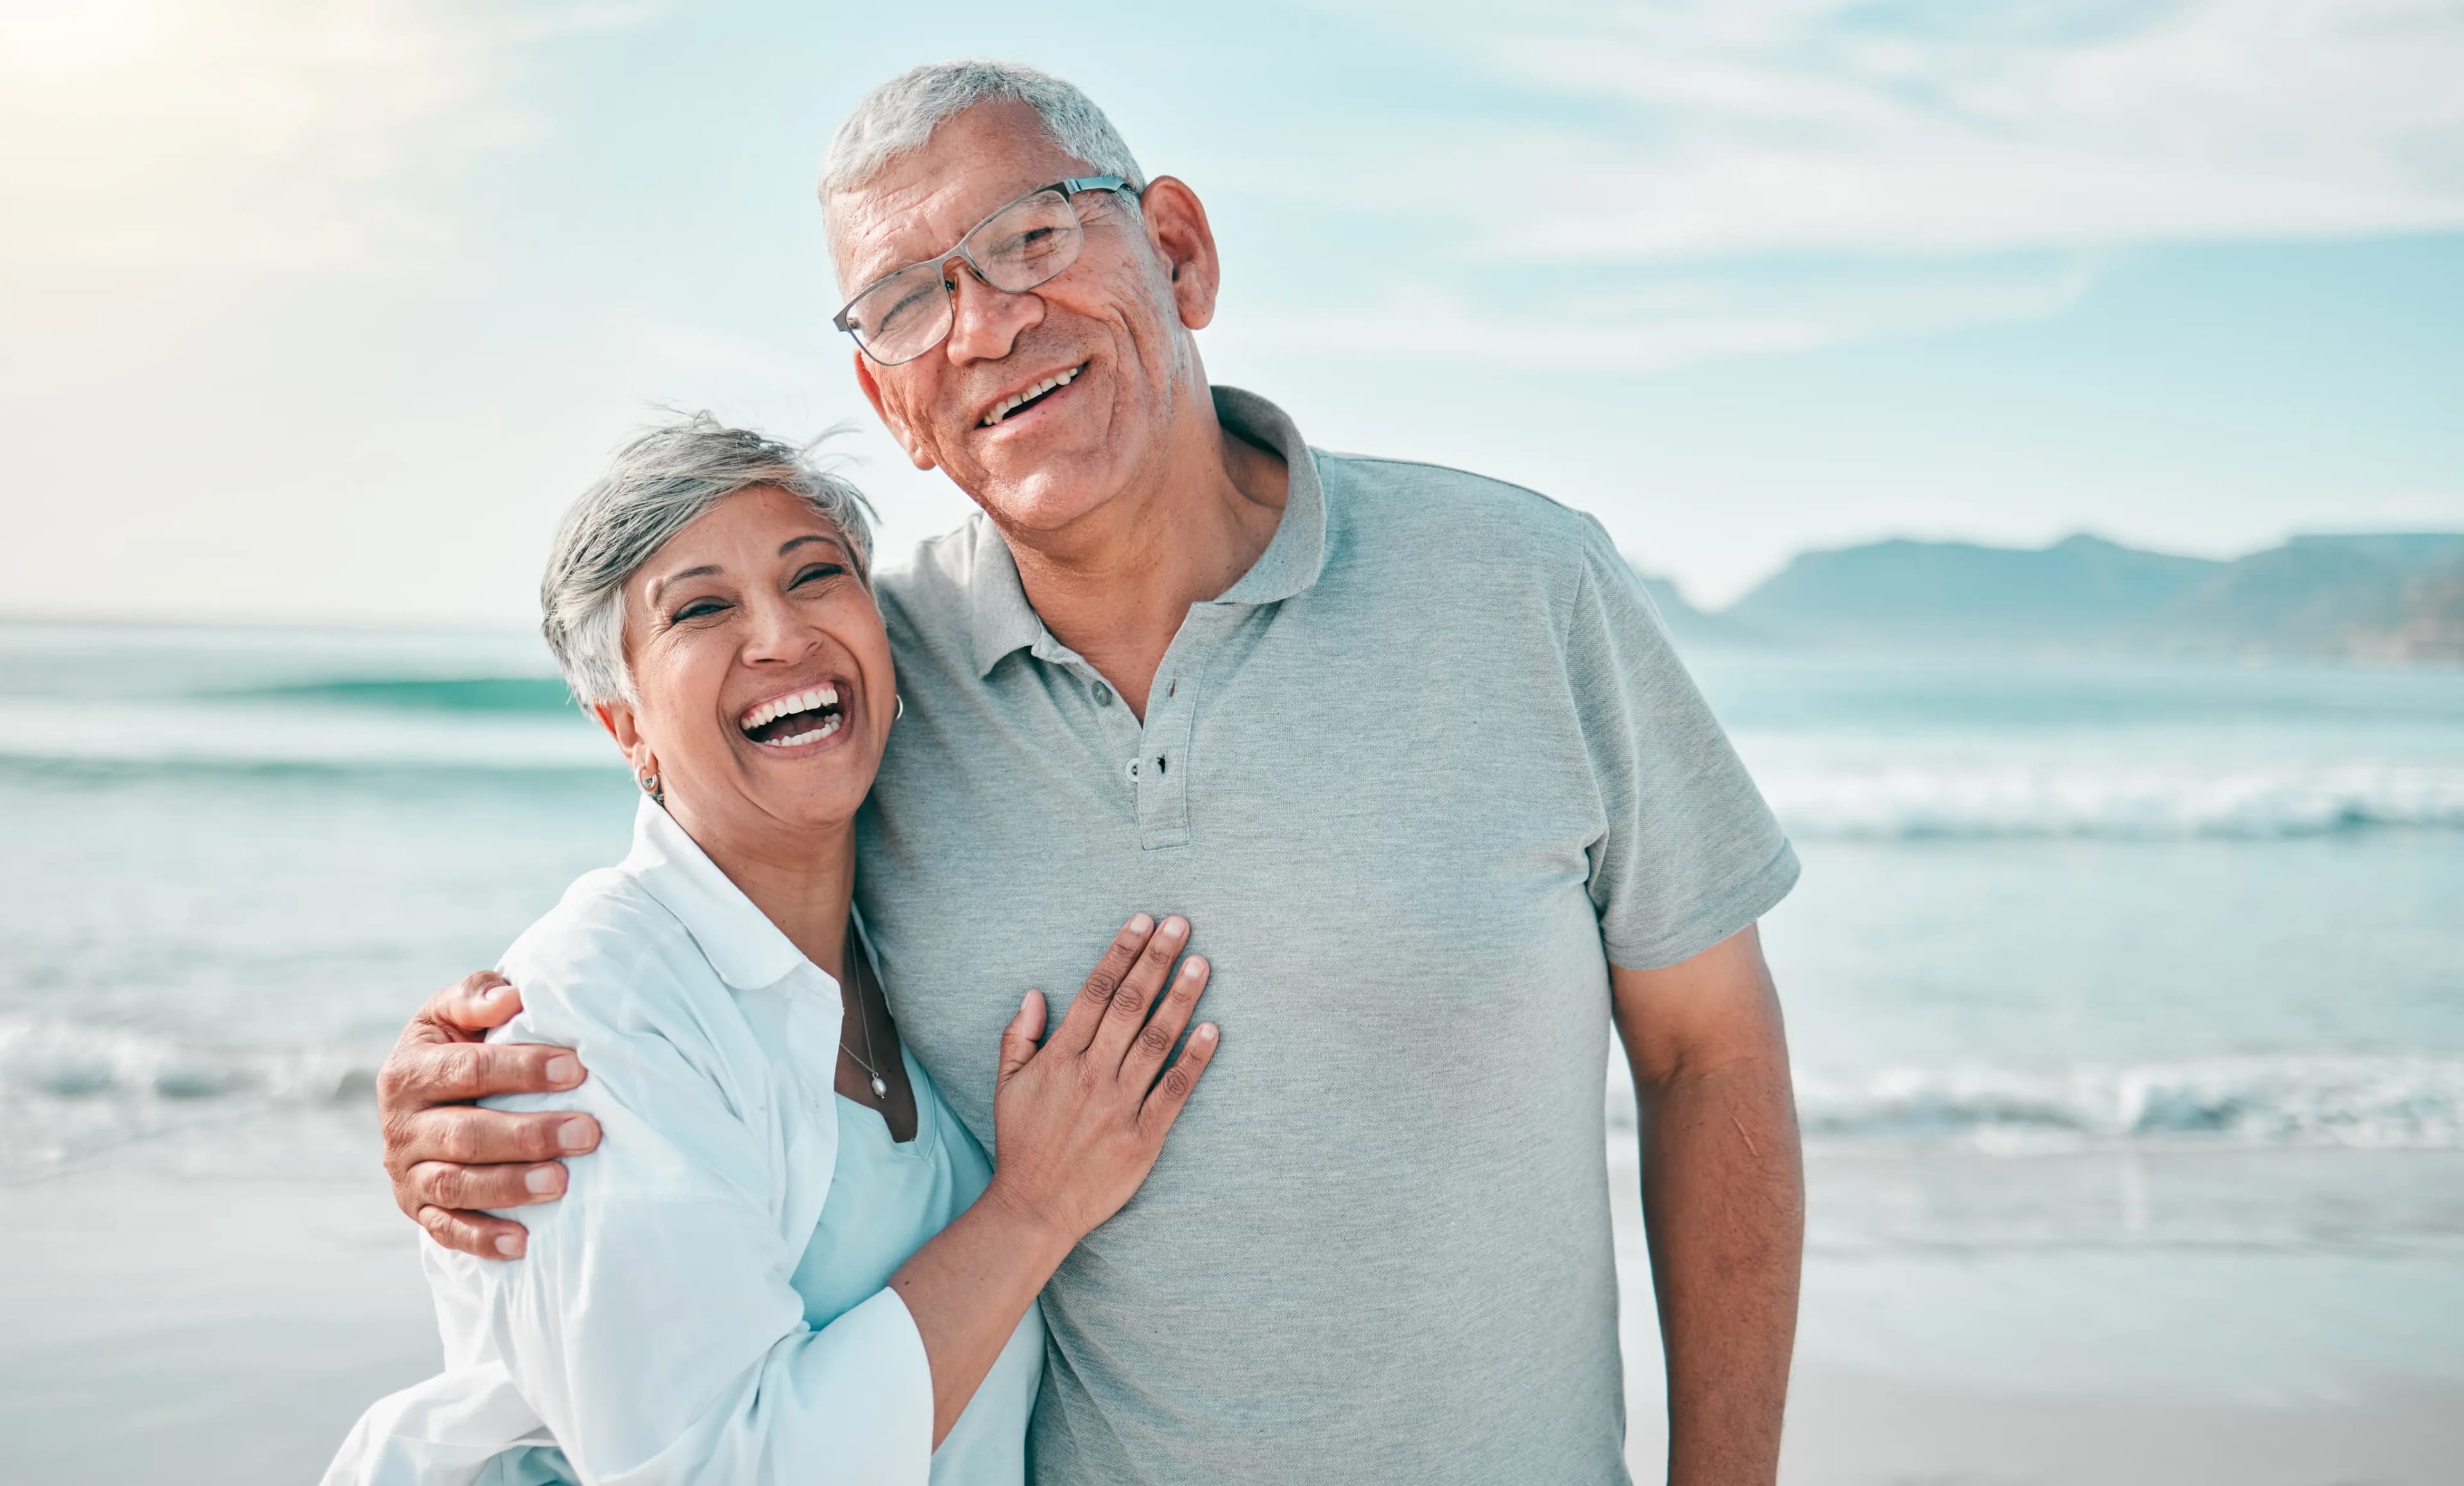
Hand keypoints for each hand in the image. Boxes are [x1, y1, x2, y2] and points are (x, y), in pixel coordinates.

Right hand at [376, 971, 600, 1257]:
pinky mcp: (416, 1208)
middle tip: (588, 1133)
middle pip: (465, 1134)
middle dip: (529, 1135)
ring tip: (562, 1183)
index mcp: (409, 1070)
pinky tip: (522, 1243)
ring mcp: (405, 1171)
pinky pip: (445, 1230)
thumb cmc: (458, 1042)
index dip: (523, 1069)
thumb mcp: (454, 1010)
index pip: (469, 1070)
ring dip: (510, 1187)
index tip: (577, 1071)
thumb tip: (511, 999)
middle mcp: (400, 1124)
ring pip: (456, 1185)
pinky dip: (482, 1239)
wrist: (426, 1093)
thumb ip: (478, 996)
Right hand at [983, 915, 1218, 1245]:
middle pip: (1130, 1006)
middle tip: (1181, 925)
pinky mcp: (1145, 1137)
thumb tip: (1034, 994)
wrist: (1035, 1207)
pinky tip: (1213, 1029)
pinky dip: (1195, 1059)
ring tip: (1201, 964)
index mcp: (1059, 1059)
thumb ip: (1018, 1038)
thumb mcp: (1006, 1087)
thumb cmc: (1023, 1144)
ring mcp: (1120, 1105)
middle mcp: (1091, 1075)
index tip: (1143, 922)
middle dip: (1156, 961)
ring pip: (1157, 1041)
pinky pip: (1175, 1090)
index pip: (1095, 993)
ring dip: (1181, 999)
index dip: (1121, 953)